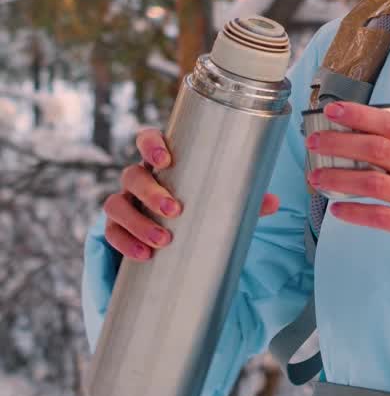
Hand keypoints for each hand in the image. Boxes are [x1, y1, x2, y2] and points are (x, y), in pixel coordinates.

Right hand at [103, 127, 279, 261]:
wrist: (173, 234)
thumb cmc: (198, 203)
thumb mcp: (219, 197)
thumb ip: (242, 197)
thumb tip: (272, 202)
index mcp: (161, 161)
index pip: (146, 139)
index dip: (151, 145)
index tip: (165, 159)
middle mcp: (139, 179)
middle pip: (132, 175)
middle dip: (151, 192)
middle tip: (175, 210)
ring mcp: (125, 203)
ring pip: (116, 204)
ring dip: (137, 222)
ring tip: (162, 241)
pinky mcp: (117, 228)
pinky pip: (112, 233)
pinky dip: (125, 244)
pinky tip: (144, 256)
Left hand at [305, 102, 389, 285]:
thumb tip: (366, 142)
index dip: (360, 116)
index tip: (334, 111)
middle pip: (378, 150)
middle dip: (340, 143)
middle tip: (314, 142)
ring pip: (374, 183)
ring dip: (339, 179)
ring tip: (316, 178)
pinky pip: (381, 217)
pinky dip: (355, 212)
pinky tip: (337, 210)